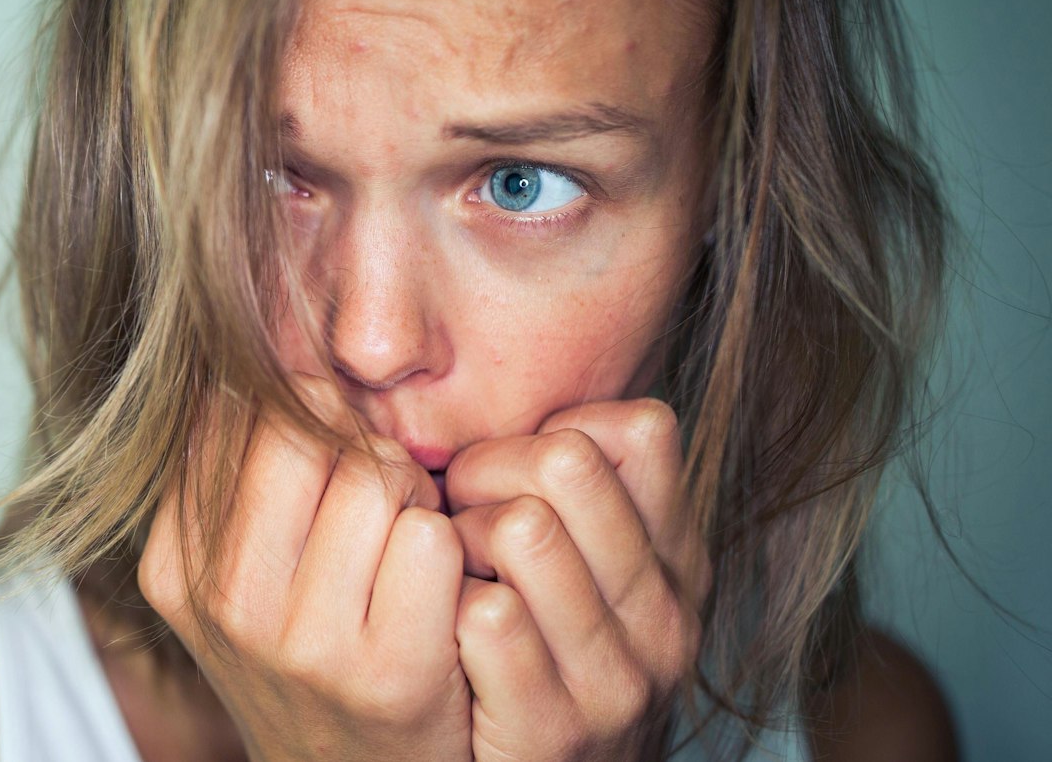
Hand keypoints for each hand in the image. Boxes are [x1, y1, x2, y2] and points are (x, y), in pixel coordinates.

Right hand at [139, 376, 471, 761]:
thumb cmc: (311, 657)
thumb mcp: (238, 573)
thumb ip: (238, 472)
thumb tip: (259, 357)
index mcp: (175, 563)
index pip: (236, 408)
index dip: (302, 414)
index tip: (323, 461)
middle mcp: (223, 602)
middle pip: (309, 430)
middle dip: (358, 443)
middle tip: (379, 496)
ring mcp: (300, 643)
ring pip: (377, 475)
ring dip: (412, 495)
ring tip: (407, 546)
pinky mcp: (384, 673)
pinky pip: (429, 537)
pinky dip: (450, 548)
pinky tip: (438, 588)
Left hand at [444, 398, 709, 760]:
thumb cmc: (527, 654)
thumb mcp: (579, 564)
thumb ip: (574, 483)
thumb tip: (532, 393)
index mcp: (676, 562)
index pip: (638, 429)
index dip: (544, 434)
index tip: (504, 478)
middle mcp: (665, 618)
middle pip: (566, 463)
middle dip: (485, 475)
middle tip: (457, 521)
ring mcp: (616, 681)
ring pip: (524, 529)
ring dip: (459, 542)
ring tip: (452, 577)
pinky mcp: (553, 732)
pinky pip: (487, 615)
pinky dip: (446, 610)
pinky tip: (443, 633)